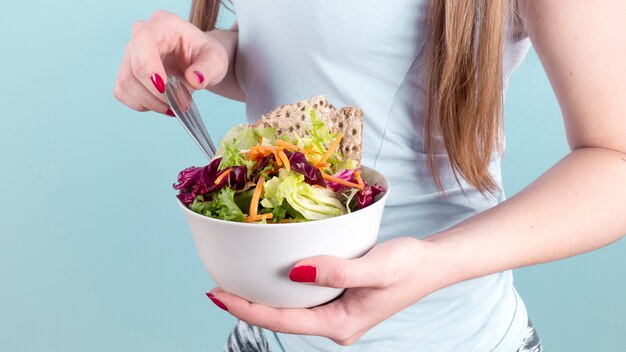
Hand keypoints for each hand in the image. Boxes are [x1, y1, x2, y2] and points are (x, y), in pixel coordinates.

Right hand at [113, 10, 227, 115]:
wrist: (198, 61)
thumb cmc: (205, 55)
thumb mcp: (216, 60)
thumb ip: (208, 69)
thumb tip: (195, 79)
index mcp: (163, 24)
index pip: (144, 40)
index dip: (149, 66)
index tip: (164, 88)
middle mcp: (141, 34)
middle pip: (135, 68)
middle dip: (158, 93)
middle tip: (182, 104)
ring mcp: (130, 53)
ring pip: (126, 83)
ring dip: (150, 102)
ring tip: (173, 106)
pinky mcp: (126, 71)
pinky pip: (123, 92)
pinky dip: (141, 104)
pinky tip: (160, 104)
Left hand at [206, 237, 448, 345]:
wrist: (431, 264)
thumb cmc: (408, 267)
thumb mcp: (375, 268)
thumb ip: (337, 272)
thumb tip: (296, 270)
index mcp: (338, 325)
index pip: (282, 321)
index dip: (247, 308)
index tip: (217, 294)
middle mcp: (333, 323)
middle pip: (281, 318)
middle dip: (247, 305)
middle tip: (216, 286)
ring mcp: (335, 312)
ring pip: (290, 307)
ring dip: (262, 295)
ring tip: (234, 280)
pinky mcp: (338, 298)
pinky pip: (302, 296)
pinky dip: (282, 285)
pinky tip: (271, 271)